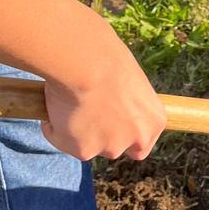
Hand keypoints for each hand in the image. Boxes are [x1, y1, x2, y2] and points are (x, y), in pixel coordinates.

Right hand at [42, 44, 165, 162]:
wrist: (86, 62)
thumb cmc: (107, 58)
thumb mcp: (127, 81)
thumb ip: (124, 102)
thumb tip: (107, 104)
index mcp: (154, 121)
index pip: (142, 143)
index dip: (124, 134)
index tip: (110, 123)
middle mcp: (137, 139)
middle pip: (115, 146)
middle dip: (99, 134)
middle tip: (84, 109)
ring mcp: (111, 147)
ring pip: (87, 144)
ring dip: (76, 130)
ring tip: (69, 99)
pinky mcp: (84, 151)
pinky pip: (62, 139)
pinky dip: (54, 126)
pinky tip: (56, 102)